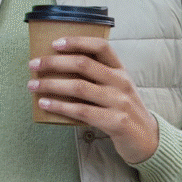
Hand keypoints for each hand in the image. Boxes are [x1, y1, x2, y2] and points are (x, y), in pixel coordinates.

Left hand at [28, 36, 158, 163]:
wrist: (148, 140)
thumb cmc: (124, 111)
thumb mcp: (116, 88)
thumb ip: (97, 77)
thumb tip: (59, 69)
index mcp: (120, 70)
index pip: (100, 46)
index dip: (77, 41)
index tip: (55, 43)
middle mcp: (121, 82)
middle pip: (83, 64)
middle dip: (54, 62)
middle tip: (34, 64)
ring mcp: (119, 101)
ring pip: (79, 87)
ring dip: (51, 84)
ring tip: (33, 85)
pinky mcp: (116, 122)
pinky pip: (82, 111)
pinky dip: (60, 106)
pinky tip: (45, 104)